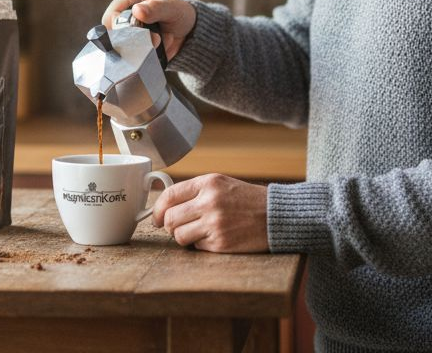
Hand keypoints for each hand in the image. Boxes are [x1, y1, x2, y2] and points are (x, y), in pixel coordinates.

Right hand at [102, 0, 196, 59]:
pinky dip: (150, 56)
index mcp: (128, 0)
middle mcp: (123, 17)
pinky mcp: (134, 49)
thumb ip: (155, 8)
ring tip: (162, 41)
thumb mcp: (171, 7)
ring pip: (125, 50)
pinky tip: (162, 48)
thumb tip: (137, 10)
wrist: (187, 30)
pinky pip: (135, 59)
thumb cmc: (177, 11)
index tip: (142, 34)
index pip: (110, 17)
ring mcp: (128, 35)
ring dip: (147, 50)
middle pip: (115, 36)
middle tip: (157, 39)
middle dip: (137, 42)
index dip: (121, 28)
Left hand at [151, 174, 267, 252]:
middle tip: (179, 226)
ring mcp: (215, 224)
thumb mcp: (221, 184)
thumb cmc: (247, 200)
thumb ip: (194, 191)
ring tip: (198, 231)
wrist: (276, 216)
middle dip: (170, 225)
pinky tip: (215, 236)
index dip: (157, 209)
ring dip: (184, 237)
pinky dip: (201, 244)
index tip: (155, 217)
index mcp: (208, 183)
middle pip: (170, 219)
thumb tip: (165, 208)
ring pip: (179, 236)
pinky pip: (197, 247)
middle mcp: (209, 202)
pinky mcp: (221, 243)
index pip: (169, 195)